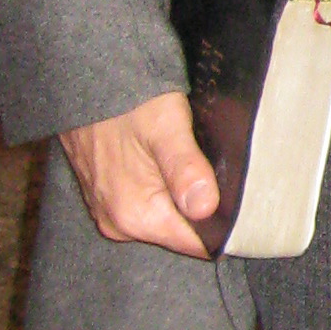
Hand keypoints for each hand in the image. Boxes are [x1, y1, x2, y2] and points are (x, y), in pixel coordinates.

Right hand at [59, 91, 219, 256]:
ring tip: (193, 163)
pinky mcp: (109, 200)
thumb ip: (186, 169)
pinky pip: (150, 206)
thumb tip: (206, 208)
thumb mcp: (166, 126)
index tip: (243, 203)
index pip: (196, 245)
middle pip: (182, 233)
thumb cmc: (127, 101)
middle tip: (217, 172)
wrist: (87, 84)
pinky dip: (166, 191)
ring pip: (168, 219)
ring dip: (185, 199)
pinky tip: (172, 165)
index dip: (224, 228)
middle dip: (205, 210)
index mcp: (136, 215)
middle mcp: (120, 224)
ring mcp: (111, 213)